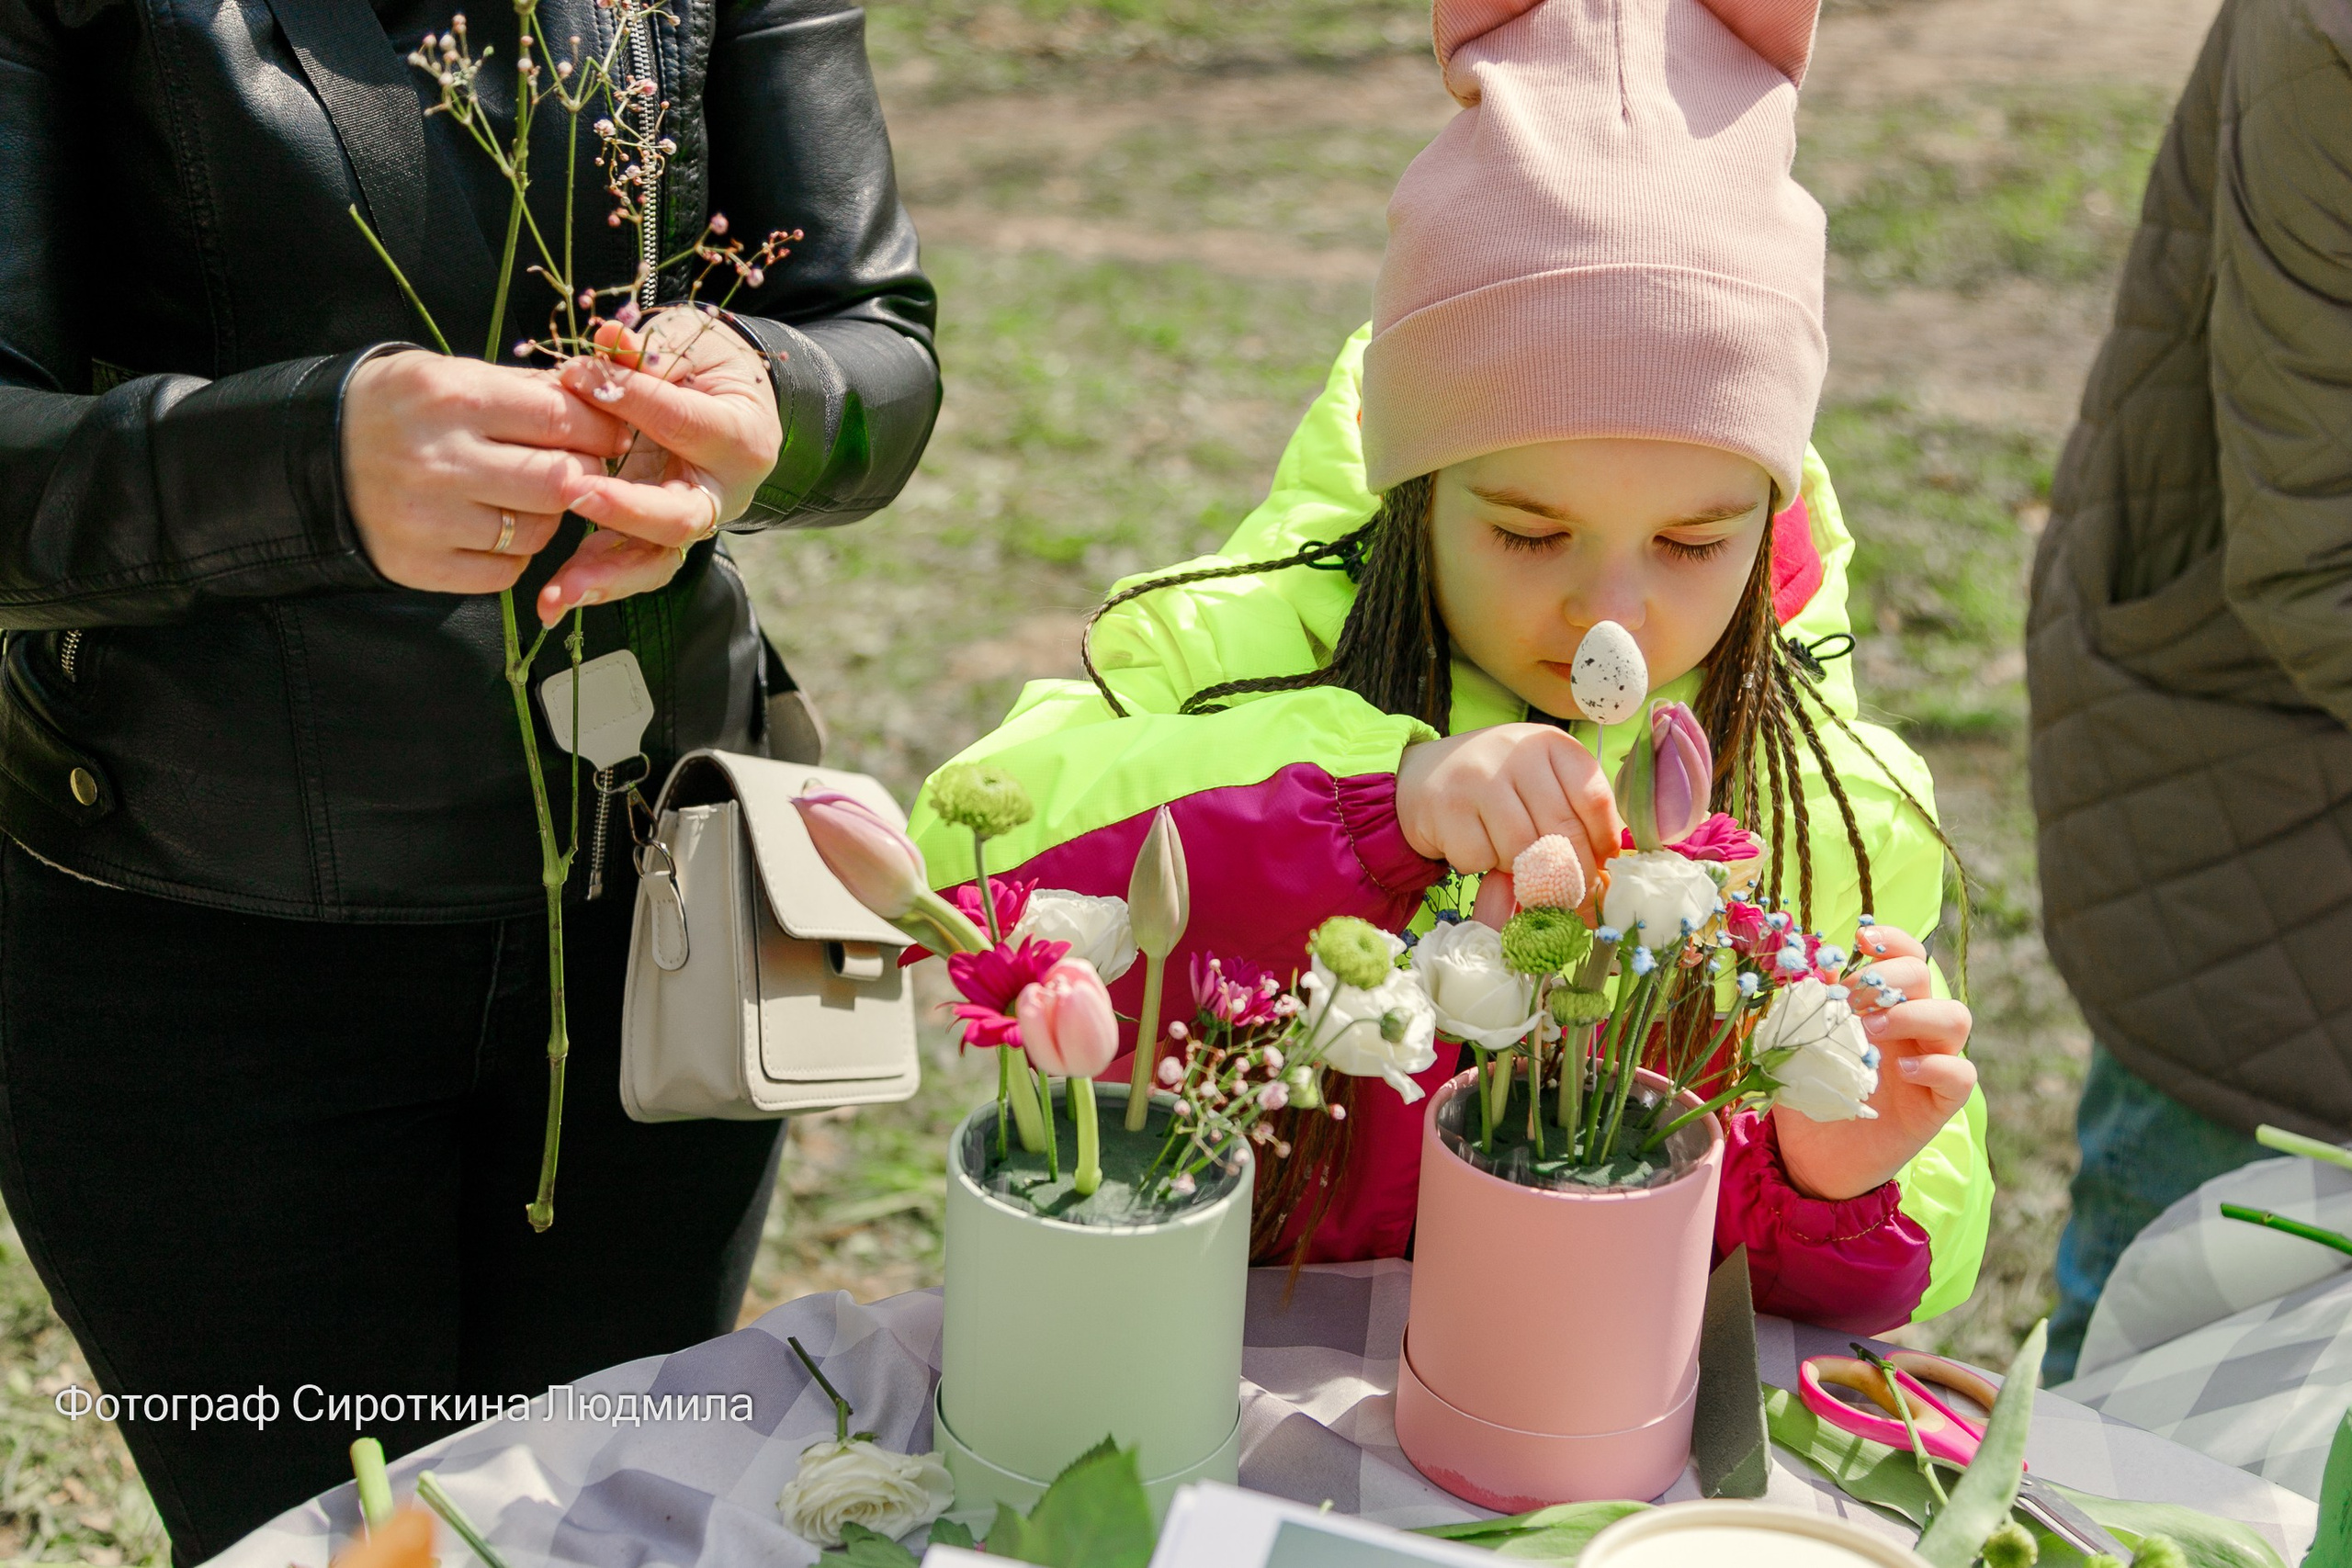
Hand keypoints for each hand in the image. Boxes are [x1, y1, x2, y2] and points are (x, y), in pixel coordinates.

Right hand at [341, 350, 629, 593]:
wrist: (313, 454)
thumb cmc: (399, 409)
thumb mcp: (453, 375)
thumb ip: (526, 391)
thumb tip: (604, 407)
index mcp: (452, 398)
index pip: (560, 418)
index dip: (600, 429)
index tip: (611, 433)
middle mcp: (439, 460)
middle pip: (560, 481)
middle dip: (586, 476)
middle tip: (581, 469)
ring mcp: (427, 519)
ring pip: (538, 532)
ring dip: (550, 517)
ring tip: (528, 497)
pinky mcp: (418, 565)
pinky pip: (504, 572)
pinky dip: (514, 554)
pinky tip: (496, 528)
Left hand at [542, 309, 782, 625]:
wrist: (726, 399)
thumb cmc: (706, 367)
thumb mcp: (686, 346)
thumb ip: (646, 355)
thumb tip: (607, 341)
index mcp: (742, 437)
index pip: (684, 423)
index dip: (631, 399)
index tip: (575, 376)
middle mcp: (724, 493)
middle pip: (680, 516)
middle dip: (625, 510)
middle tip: (575, 493)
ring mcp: (692, 522)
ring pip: (656, 560)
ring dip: (605, 576)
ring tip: (560, 592)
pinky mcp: (660, 539)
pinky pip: (630, 567)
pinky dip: (591, 583)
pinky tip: (552, 601)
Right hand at [1395, 724, 1622, 886]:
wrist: (1422, 775)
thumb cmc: (1494, 786)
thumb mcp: (1537, 783)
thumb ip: (1569, 814)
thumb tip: (1601, 875)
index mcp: (1550, 743)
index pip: (1593, 798)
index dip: (1603, 840)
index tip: (1601, 864)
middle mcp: (1517, 753)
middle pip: (1563, 830)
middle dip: (1571, 874)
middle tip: (1569, 894)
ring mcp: (1479, 777)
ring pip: (1523, 850)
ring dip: (1520, 870)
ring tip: (1509, 859)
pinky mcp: (1448, 806)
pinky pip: (1482, 859)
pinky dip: (1480, 865)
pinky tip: (1473, 845)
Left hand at [1774, 923, 1976, 1201]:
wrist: (1812, 1159)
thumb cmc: (1808, 1096)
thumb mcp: (1796, 1046)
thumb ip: (1806, 1009)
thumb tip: (1812, 968)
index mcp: (1882, 1006)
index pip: (1906, 958)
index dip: (1893, 941)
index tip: (1863, 939)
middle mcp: (1912, 1029)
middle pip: (1928, 978)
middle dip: (1892, 975)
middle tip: (1854, 998)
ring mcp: (1931, 1064)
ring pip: (1956, 1017)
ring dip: (1914, 1013)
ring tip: (1873, 1030)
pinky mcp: (1939, 1104)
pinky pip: (1962, 1074)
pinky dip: (1938, 1065)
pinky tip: (1902, 1069)